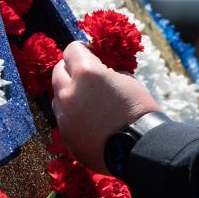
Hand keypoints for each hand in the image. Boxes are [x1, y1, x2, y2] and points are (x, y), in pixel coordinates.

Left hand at [51, 41, 160, 173]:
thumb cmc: (139, 109)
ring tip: (88, 102)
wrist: (140, 148)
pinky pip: (64, 119)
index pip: (71, 50)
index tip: (88, 54)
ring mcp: (64, 116)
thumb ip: (105, 72)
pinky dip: (73, 116)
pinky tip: (90, 122)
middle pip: (58, 72)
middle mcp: (69, 92)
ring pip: (58, 97)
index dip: (82, 50)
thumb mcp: (126, 79)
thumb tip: (98, 71)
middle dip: (70, 70)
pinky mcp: (66, 135)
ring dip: (69, 94)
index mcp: (86, 73)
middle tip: (85, 76)